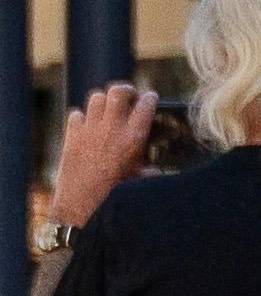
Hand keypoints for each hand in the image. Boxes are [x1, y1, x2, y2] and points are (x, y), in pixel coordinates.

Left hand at [49, 85, 156, 228]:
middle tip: (129, 96)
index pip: (145, 105)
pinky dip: (83, 117)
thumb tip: (154, 171)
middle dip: (125, 90)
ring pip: (96, 98)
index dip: (149, 98)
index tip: (151, 97)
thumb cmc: (114, 196)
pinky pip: (77, 115)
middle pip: (118, 91)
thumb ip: (147, 172)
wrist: (82, 205)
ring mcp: (89, 129)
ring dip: (104, 101)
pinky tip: (88, 127)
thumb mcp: (138, 182)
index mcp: (133, 138)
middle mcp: (111, 128)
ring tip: (108, 110)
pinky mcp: (71, 135)